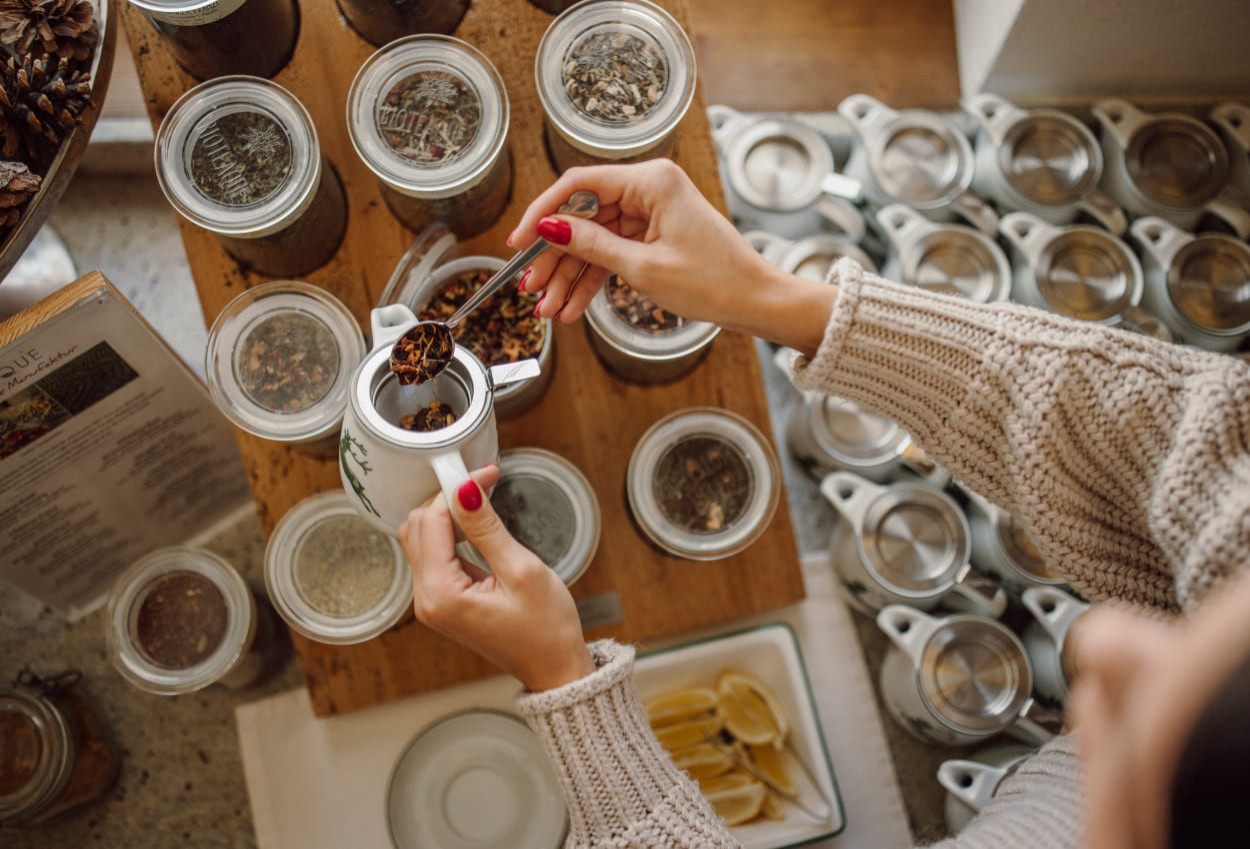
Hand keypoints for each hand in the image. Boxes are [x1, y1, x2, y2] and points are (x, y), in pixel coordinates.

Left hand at [398, 464, 594, 691]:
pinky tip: (477, 524)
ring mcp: (432, 603)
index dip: (457, 490)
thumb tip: (464, 490)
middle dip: (448, 498)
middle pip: (418, 527)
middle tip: (485, 480)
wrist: (555, 670)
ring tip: (483, 498)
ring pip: (422, 539)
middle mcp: (427, 600)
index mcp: (441, 595)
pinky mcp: (442, 602)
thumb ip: (487, 528)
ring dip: (448, 514)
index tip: (487, 472)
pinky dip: (451, 534)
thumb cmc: (547, 630)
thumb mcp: (522, 570)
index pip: (432, 521)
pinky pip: (434, 557)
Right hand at [507, 159, 836, 354]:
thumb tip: (548, 229)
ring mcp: (652, 213)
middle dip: (555, 259)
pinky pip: (613, 254)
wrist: (756, 302)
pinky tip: (572, 307)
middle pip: (583, 218)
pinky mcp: (655, 235)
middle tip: (530, 290)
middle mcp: (650, 188)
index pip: (578, 185)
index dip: (542, 214)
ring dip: (570, 277)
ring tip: (548, 310)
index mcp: (651, 180)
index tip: (519, 243)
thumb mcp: (644, 268)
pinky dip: (593, 280)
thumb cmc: (714, 281)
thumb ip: (592, 246)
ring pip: (594, 241)